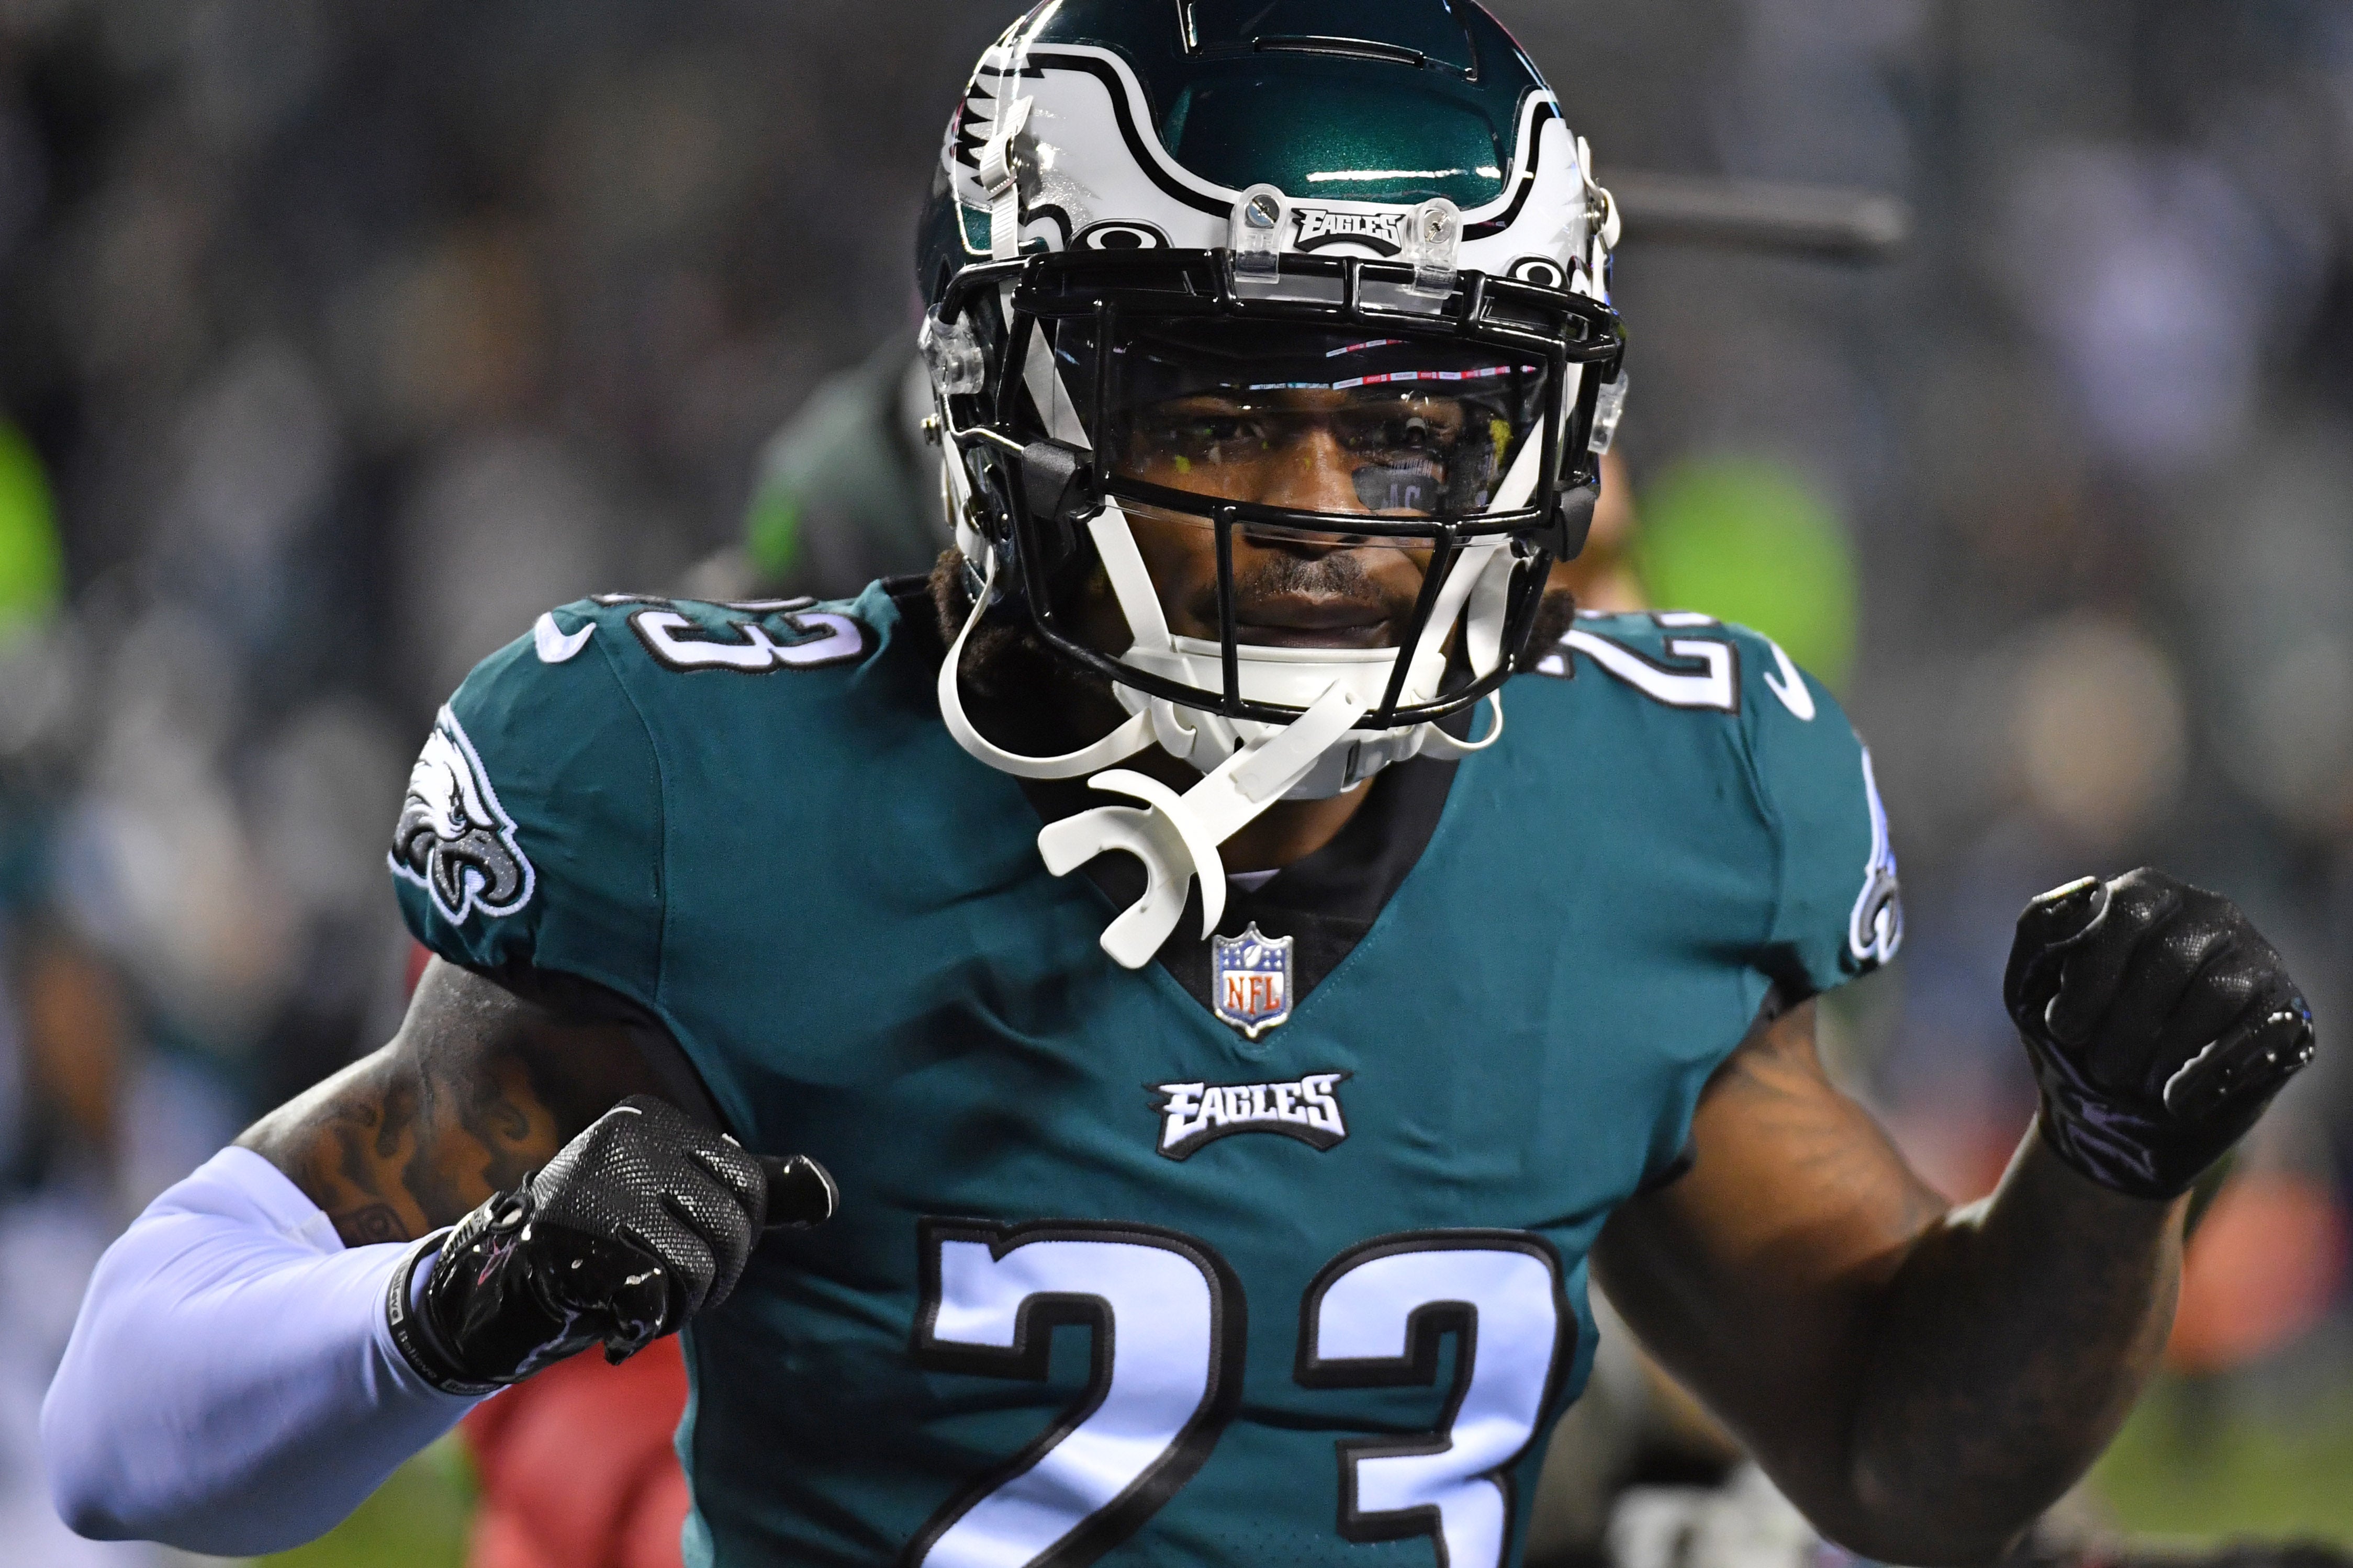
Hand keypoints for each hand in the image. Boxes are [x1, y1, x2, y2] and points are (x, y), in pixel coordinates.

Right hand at [386, 1095, 835, 1393]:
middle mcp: (616, 1141)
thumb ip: (753, 1195)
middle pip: (730, 1225)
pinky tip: (624, 1320)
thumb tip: (829, 1195)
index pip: (747, 1182)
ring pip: (698, 1266)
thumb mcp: (681, 1203)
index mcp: (648, 1120)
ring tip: (645, 1301)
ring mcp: (586, 1190)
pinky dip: (650, 1323)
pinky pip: (654, 1293)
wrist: (501, 1290)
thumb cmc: (606, 1243)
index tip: (698, 1251)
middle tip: (673, 1290)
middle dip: (716, 1278)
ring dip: (684, 1307)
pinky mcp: (565, 1247)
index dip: (737, 1236)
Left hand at [2005, 868, 2314, 1199]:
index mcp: (2144, 894)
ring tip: (2134, 1081)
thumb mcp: (2031, 986)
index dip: (2089, 979)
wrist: (2116, 1115)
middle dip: (2122, 1028)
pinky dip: (2206, 1076)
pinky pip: (2255, 1035)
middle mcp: (2208, 912)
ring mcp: (2255, 958)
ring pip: (2214, 996)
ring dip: (2161, 1053)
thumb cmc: (2072, 1038)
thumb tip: (2089, 887)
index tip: (2064, 1028)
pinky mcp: (2285, 1011)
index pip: (2122, 915)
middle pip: (2168, 960)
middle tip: (2102, 1068)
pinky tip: (2175, 1101)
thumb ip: (2043, 929)